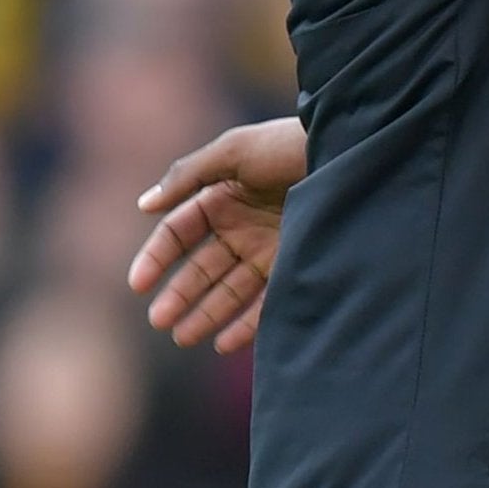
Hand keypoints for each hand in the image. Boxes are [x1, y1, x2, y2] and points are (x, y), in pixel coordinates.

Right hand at [127, 117, 308, 352]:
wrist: (350, 150)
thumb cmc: (288, 144)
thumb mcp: (235, 151)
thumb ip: (188, 176)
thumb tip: (143, 205)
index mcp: (222, 198)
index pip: (178, 233)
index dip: (156, 258)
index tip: (138, 286)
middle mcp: (243, 226)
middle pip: (201, 268)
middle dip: (179, 295)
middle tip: (159, 322)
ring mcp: (270, 248)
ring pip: (229, 289)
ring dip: (206, 314)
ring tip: (184, 338)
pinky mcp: (297, 264)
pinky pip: (267, 301)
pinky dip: (246, 323)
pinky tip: (224, 343)